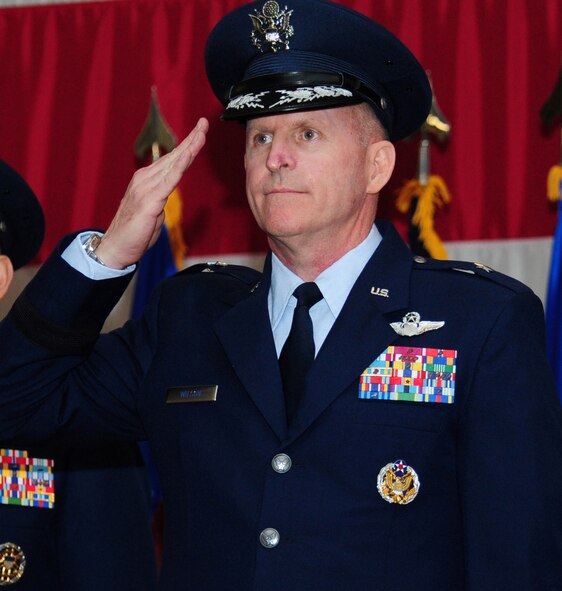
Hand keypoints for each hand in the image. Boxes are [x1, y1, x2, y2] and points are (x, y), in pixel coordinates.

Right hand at [95, 117, 208, 268]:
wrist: (116, 248)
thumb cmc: (135, 232)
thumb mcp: (153, 211)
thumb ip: (161, 197)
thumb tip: (168, 191)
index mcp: (147, 180)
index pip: (171, 160)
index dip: (186, 145)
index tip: (199, 131)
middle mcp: (145, 179)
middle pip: (174, 156)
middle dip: (191, 139)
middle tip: (204, 123)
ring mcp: (146, 188)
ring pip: (173, 164)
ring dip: (189, 148)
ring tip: (202, 133)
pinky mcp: (150, 200)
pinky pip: (169, 181)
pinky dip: (180, 166)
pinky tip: (188, 155)